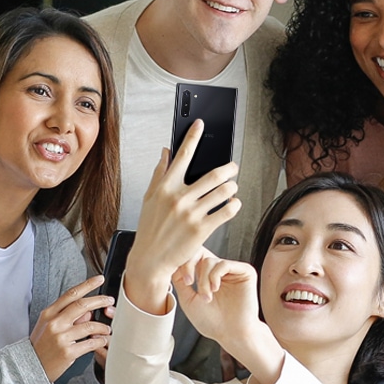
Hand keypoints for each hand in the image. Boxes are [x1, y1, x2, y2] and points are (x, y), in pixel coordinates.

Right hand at [30, 275, 112, 381]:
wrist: (29, 367)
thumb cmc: (40, 346)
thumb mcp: (48, 326)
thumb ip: (66, 316)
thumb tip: (88, 312)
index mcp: (49, 313)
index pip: (71, 294)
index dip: (87, 285)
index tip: (99, 279)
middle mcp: (55, 323)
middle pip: (82, 305)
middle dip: (100, 300)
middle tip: (109, 300)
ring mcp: (61, 337)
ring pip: (90, 325)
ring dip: (103, 326)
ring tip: (107, 329)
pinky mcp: (68, 352)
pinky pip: (90, 343)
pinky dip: (100, 341)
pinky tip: (102, 341)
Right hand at [123, 119, 241, 312]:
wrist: (150, 259)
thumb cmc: (150, 229)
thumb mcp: (149, 199)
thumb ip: (159, 174)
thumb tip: (165, 152)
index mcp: (165, 187)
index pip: (181, 155)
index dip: (192, 137)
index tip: (200, 124)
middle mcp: (178, 198)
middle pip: (212, 175)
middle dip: (228, 169)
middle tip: (233, 167)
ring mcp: (191, 213)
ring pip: (222, 192)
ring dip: (232, 187)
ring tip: (232, 188)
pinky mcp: (202, 229)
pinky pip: (226, 211)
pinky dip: (233, 205)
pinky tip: (232, 204)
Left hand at [174, 251, 283, 383]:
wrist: (231, 334)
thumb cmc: (211, 322)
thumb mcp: (187, 299)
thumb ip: (179, 280)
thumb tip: (172, 264)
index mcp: (206, 275)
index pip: (192, 257)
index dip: (182, 264)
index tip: (183, 282)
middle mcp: (219, 270)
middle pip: (199, 252)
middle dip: (190, 266)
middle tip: (189, 283)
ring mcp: (232, 270)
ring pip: (210, 260)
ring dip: (203, 280)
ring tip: (206, 297)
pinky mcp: (245, 271)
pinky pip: (224, 264)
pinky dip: (215, 276)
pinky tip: (215, 289)